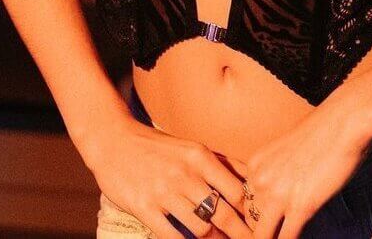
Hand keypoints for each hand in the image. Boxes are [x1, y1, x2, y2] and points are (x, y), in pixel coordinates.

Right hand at [89, 117, 252, 238]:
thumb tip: (251, 179)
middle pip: (224, 214)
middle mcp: (185, 174)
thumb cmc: (157, 147)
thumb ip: (221, 162)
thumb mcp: (191, 148)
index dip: (250, 213)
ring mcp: (164, 192)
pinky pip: (172, 237)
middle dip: (239, 234)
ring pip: (202, 229)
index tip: (256, 224)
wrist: (114, 141)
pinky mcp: (145, 207)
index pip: (237, 191)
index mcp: (200, 156)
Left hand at [242, 87, 371, 238]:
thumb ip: (279, 172)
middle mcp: (261, 179)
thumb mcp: (287, 150)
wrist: (343, 121)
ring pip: (262, 236)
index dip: (256, 218)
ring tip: (281, 238)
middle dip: (262, 232)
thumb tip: (285, 192)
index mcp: (256, 164)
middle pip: (250, 222)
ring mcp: (278, 194)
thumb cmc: (323, 131)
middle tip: (273, 234)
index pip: (245, 203)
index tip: (265, 224)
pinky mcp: (300, 206)